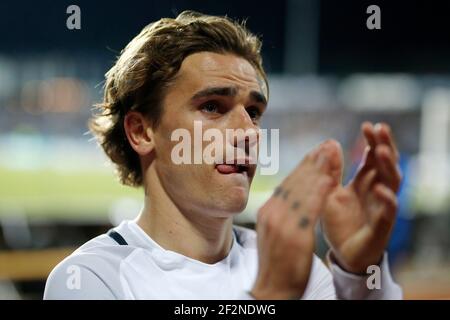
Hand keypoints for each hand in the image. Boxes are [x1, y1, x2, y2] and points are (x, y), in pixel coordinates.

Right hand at [251, 140, 339, 298]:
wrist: (270, 290)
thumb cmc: (276, 263)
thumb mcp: (273, 232)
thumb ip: (281, 212)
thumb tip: (288, 197)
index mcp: (269, 211)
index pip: (289, 183)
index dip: (305, 165)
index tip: (318, 151)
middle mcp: (273, 212)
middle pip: (296, 181)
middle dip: (314, 161)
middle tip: (328, 143)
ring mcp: (282, 223)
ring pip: (302, 190)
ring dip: (318, 169)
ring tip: (332, 151)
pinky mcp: (294, 235)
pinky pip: (309, 209)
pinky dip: (319, 191)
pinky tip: (330, 179)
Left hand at [321, 122, 401, 273]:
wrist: (341, 253)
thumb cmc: (338, 222)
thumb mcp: (329, 191)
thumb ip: (330, 172)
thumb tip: (330, 143)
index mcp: (364, 182)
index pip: (372, 157)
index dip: (372, 141)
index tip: (368, 125)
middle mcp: (377, 191)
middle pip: (386, 165)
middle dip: (384, 146)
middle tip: (381, 128)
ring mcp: (381, 208)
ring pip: (392, 183)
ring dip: (388, 167)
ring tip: (381, 151)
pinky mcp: (381, 227)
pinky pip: (388, 212)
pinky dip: (386, 200)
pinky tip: (380, 189)